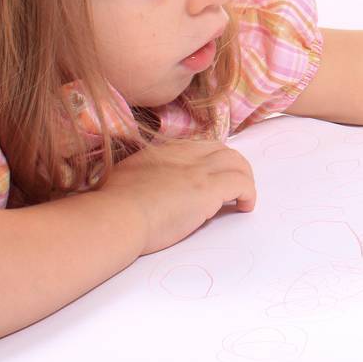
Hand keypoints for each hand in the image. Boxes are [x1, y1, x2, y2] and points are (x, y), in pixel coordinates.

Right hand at [98, 140, 256, 254]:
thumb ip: (143, 173)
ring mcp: (199, 170)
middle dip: (233, 167)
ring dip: (245, 179)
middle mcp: (186, 155)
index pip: (200, 146)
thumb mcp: (127, 174)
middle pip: (223, 150)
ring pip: (238, 163)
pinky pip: (243, 184)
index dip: (211, 160)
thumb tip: (145, 185)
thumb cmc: (113, 204)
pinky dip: (249, 194)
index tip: (212, 176)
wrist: (117, 214)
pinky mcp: (210, 189)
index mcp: (165, 151)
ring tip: (242, 197)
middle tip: (234, 187)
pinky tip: (245, 207)